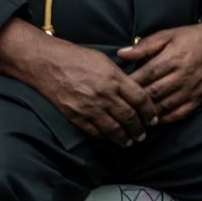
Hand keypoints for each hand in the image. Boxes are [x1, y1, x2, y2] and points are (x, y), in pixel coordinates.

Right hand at [0, 19, 158, 144]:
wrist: (47, 63)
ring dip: (123, 138)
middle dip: (139, 128)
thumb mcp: (105, 61)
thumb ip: (120, 77)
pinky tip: (110, 139)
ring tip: (129, 142)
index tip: (154, 118)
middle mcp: (104, 94)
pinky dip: (104, 137)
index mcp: (114, 78)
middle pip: (129, 117)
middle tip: (144, 135)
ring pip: (113, 128)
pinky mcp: (75, 116)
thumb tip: (135, 89)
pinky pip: (94, 131)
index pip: (140, 99)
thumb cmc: (77, 58)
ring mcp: (89, 107)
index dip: (150, 111)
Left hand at [119, 14, 201, 124]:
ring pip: (165, 106)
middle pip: (153, 93)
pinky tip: (153, 121)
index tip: (114, 90)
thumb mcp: (167, 35)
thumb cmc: (190, 37)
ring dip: (147, 114)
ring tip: (132, 117)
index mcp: (172, 58)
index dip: (128, 84)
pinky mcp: (199, 97)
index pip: (145, 75)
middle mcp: (182, 74)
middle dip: (135, 102)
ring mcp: (191, 88)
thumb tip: (120, 54)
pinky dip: (165, 119)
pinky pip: (180, 113)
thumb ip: (144, 46)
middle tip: (119, 107)